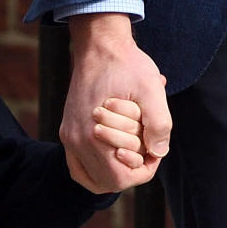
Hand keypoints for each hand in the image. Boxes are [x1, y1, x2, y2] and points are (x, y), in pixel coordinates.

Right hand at [62, 14, 171, 192]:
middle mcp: (75, 141)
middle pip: (107, 182)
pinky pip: (78, 166)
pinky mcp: (67, 132)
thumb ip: (159, 123)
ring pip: (91, 179)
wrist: (99, 45)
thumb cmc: (127, 65)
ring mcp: (68, 138)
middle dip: (131, 170)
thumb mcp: (152, 89)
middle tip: (146, 149)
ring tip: (132, 153)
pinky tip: (113, 158)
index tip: (155, 151)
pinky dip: (96, 169)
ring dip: (114, 171)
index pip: (120, 179)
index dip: (144, 171)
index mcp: (93, 135)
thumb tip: (159, 152)